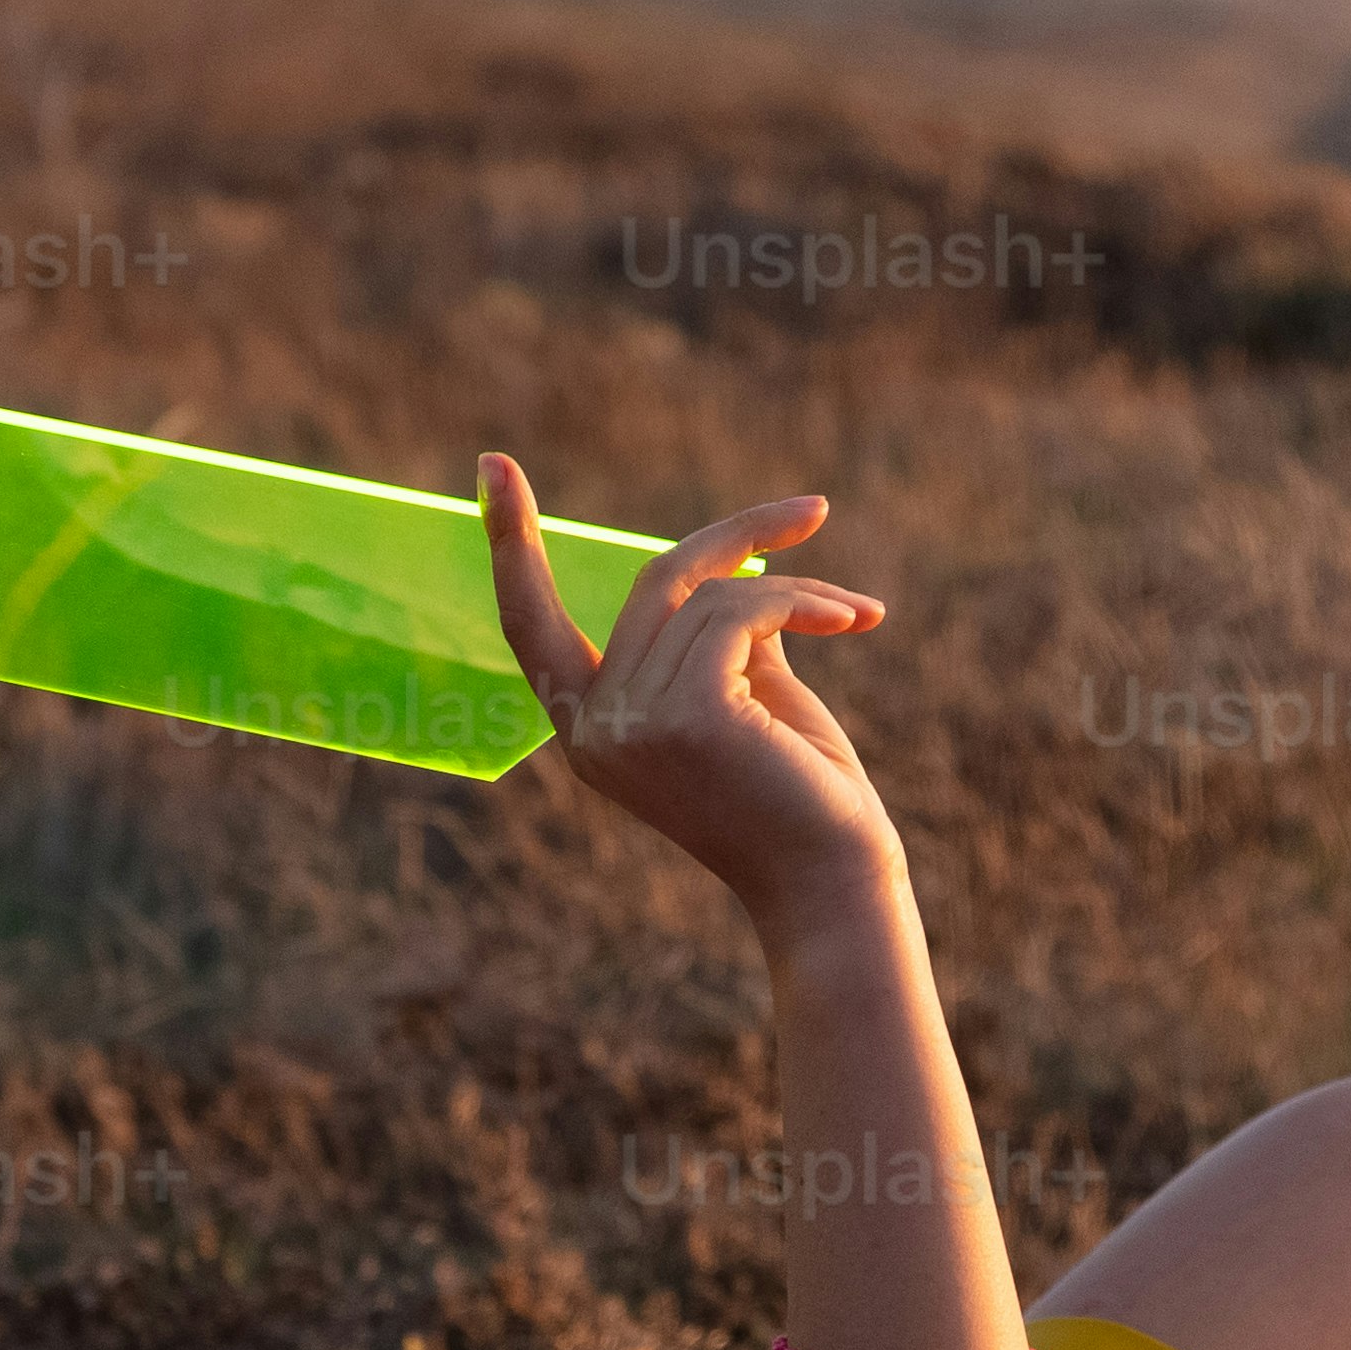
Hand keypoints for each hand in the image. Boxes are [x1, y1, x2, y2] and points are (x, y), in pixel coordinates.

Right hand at [480, 461, 909, 922]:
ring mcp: (632, 722)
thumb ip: (718, 636)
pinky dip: (804, 603)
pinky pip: (742, 612)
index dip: (510, 542)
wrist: (836, 885)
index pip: (529, 622)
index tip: (491, 464)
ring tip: (859, 614)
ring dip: (797, 591)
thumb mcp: (745, 700)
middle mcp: (595, 729)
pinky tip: (859, 621)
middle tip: (813, 511)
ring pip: (710, 595)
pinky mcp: (686, 714)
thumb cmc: (801, 800)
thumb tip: (732, 571)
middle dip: (737, 538)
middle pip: (655, 580)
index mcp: (591, 732)